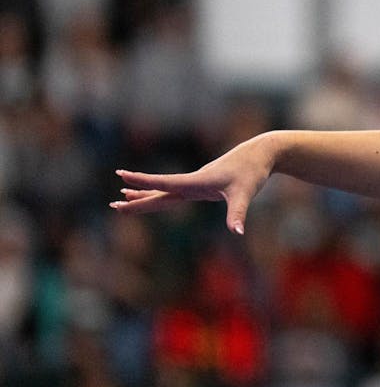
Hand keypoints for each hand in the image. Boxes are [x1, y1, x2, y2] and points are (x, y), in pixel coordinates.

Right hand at [110, 136, 274, 234]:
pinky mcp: (203, 184)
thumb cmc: (252, 173)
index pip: (165, 183)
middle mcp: (192, 181)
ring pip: (165, 190)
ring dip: (144, 194)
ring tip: (122, 197)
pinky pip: (176, 190)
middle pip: (159, 191)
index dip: (143, 182)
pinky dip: (161, 192)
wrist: (260, 153)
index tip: (121, 175)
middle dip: (137, 199)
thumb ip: (238, 214)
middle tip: (112, 205)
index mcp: (197, 181)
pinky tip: (156, 194)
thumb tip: (237, 233)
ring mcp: (196, 182)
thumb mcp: (245, 194)